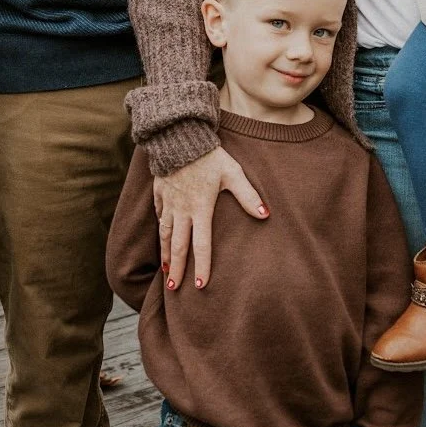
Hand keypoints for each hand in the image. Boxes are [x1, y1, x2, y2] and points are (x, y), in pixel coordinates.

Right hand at [152, 146, 267, 290]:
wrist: (179, 136)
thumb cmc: (210, 156)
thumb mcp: (232, 173)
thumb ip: (248, 195)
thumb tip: (266, 214)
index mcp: (200, 209)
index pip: (202, 244)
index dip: (202, 266)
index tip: (201, 285)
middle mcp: (182, 210)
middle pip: (178, 246)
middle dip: (178, 269)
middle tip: (175, 289)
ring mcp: (169, 203)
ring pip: (165, 235)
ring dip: (166, 255)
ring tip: (166, 273)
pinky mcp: (160, 193)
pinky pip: (159, 216)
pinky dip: (159, 231)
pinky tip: (161, 240)